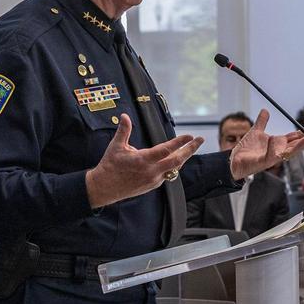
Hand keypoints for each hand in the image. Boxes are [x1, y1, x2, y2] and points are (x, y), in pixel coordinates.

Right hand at [85, 114, 202, 208]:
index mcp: (143, 160)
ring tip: (190, 148)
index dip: (180, 142)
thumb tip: (124, 116)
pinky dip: (172, 166)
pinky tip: (175, 160)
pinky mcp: (152, 185)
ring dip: (183, 158)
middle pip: (177, 161)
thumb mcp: (116, 146)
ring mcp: (153, 180)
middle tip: (200, 140)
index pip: (166, 150)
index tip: (190, 136)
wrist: (104, 188)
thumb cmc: (109, 166)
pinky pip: (167, 175)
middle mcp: (151, 171)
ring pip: (174, 168)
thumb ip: (124, 130)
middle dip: (190, 150)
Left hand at [229, 110, 303, 180]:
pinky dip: (273, 147)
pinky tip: (274, 138)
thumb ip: (262, 122)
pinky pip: (270, 155)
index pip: (294, 137)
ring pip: (288, 153)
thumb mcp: (256, 132)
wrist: (234, 160)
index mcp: (277, 144)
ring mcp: (271, 158)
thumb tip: (265, 110)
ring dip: (298, 146)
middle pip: (296, 145)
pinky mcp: (263, 162)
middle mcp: (277, 152)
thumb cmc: (246, 149)